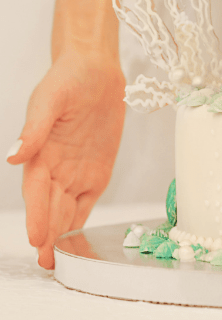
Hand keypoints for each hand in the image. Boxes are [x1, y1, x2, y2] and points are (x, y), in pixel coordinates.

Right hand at [6, 49, 125, 268]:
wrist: (94, 71)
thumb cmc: (66, 81)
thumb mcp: (49, 101)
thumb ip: (35, 130)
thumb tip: (14, 156)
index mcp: (40, 154)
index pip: (37, 192)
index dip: (37, 215)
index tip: (36, 238)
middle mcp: (55, 167)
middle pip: (51, 207)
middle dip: (48, 235)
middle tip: (48, 263)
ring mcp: (76, 171)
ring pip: (68, 208)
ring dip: (63, 233)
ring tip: (61, 261)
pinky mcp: (96, 170)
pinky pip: (88, 199)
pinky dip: (83, 219)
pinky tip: (78, 240)